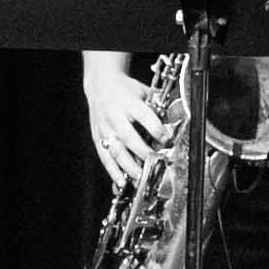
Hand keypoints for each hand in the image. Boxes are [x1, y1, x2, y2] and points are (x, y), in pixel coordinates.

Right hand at [87, 58, 175, 186]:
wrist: (100, 84)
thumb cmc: (125, 90)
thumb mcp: (143, 93)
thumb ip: (156, 109)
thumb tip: (171, 129)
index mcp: (129, 102)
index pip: (144, 117)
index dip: (157, 130)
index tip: (167, 141)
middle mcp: (115, 116)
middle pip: (129, 138)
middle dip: (144, 153)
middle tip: (156, 164)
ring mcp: (104, 128)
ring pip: (116, 151)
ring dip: (129, 167)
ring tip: (141, 178)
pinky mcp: (97, 138)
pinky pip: (105, 158)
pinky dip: (113, 172)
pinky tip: (121, 183)